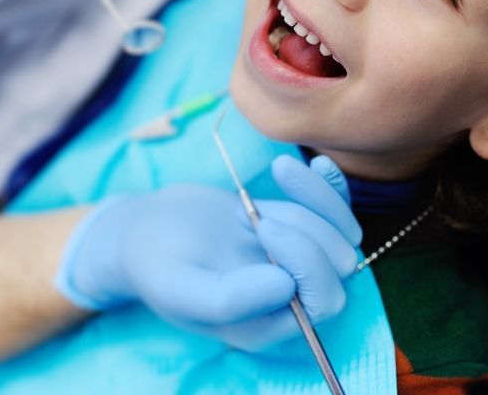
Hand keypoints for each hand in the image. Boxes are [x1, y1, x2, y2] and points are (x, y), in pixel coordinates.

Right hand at [55, 154, 361, 350]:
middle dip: (305, 228)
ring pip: (341, 232)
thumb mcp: (180, 288)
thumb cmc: (157, 265)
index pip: (324, 300)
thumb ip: (229, 300)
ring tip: (255, 193)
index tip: (262, 225)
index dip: (306, 261)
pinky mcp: (297, 228)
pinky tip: (316, 163)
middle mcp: (292, 298)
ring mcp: (297, 261)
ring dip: (310, 202)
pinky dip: (330, 185)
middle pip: (339, 264)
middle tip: (248, 213)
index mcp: (270, 325)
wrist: (145, 231)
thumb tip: (287, 287)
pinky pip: (335, 209)